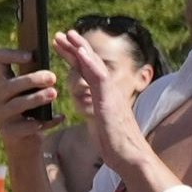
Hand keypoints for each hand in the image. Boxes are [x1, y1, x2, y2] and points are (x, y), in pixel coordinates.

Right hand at [0, 46, 61, 142]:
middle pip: (9, 84)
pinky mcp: (7, 133)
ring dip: (36, 98)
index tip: (31, 56)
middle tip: (53, 78)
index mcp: (2, 82)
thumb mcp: (32, 92)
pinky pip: (25, 126)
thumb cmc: (33, 112)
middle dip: (32, 79)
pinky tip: (59, 118)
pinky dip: (44, 122)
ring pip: (16, 104)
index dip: (11, 54)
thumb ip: (37, 79)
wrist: (26, 143)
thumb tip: (52, 67)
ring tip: (55, 94)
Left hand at [55, 28, 151, 171]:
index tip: (63, 46)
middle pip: (90, 64)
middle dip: (75, 48)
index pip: (88, 72)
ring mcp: (110, 94)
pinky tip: (79, 52)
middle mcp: (109, 91)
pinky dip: (90, 63)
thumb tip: (96, 113)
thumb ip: (100, 115)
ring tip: (67, 34)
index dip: (75, 58)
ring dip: (80, 49)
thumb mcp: (102, 126)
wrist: (130, 157)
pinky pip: (99, 77)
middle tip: (61, 34)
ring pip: (95, 66)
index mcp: (104, 96)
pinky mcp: (110, 101)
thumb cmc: (117, 146)